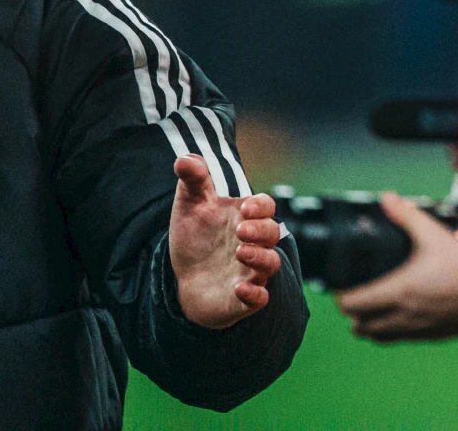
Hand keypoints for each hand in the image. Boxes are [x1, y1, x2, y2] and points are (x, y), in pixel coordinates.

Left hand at [169, 155, 282, 328]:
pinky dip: (254, 295)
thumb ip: (192, 180)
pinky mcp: (243, 299)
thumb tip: (184, 159)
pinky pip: (260, 299)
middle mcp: (254, 244)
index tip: (245, 208)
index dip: (261, 206)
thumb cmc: (195, 237)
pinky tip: (238, 288)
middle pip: (273, 234)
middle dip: (262, 231)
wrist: (184, 277)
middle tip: (240, 231)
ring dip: (260, 259)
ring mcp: (250, 272)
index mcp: (245, 218)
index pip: (267, 206)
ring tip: (240, 253)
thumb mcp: (189, 205)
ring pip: (271, 265)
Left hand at [331, 194, 457, 341]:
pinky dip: (389, 330)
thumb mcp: (436, 235)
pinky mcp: (432, 336)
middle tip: (354, 294)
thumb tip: (387, 198)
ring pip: (378, 337)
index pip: (352, 305)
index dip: (340, 296)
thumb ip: (408, 216)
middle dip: (351, 312)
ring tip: (372, 306)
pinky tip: (399, 313)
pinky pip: (399, 339)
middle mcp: (404, 316)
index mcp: (400, 292)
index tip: (339, 285)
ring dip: (368, 324)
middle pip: (359, 327)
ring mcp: (417, 330)